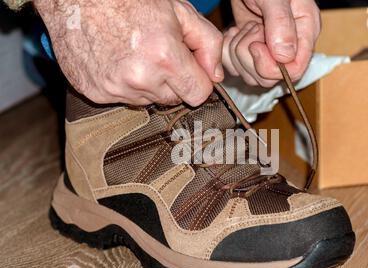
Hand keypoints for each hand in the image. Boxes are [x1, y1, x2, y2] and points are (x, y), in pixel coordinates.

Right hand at [34, 0, 223, 105]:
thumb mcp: (179, 11)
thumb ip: (208, 43)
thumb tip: (215, 75)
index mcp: (165, 58)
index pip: (199, 94)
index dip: (198, 79)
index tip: (189, 67)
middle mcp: (140, 79)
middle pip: (174, 99)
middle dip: (173, 81)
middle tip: (157, 53)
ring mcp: (115, 89)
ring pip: (148, 100)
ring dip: (148, 83)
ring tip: (134, 53)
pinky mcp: (95, 93)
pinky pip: (123, 98)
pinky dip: (124, 84)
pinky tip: (116, 60)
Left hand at [223, 0, 319, 86]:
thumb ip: (281, 23)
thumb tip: (284, 57)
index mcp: (304, 32)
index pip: (295, 71)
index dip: (272, 67)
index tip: (257, 45)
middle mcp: (289, 45)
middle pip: (270, 78)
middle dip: (251, 59)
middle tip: (248, 31)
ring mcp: (268, 49)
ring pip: (251, 75)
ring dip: (238, 54)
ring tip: (241, 29)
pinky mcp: (250, 49)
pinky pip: (237, 67)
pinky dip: (229, 53)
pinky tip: (233, 33)